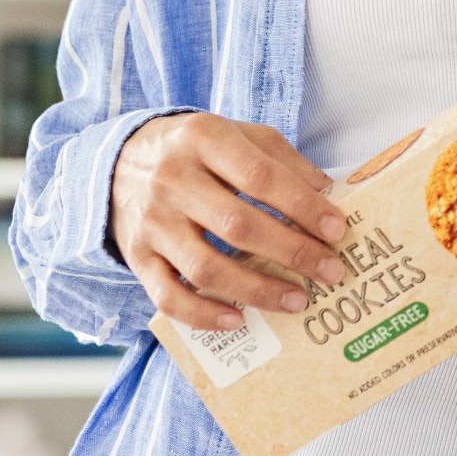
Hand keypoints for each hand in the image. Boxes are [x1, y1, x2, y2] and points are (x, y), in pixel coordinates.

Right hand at [109, 112, 346, 331]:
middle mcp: (173, 180)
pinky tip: (239, 320)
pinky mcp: (136, 257)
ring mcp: (152, 222)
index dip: (302, 206)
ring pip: (206, 268)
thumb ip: (282, 160)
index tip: (337, 230)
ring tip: (297, 300)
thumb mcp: (238, 135)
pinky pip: (168, 296)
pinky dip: (204, 315)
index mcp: (204, 139)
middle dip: (292, 253)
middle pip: (238, 226)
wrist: (119, 161)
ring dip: (258, 289)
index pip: (260, 176)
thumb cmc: (195, 150)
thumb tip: (328, 195)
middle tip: (331, 272)